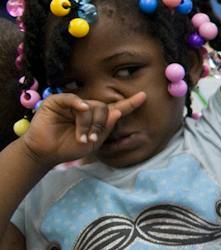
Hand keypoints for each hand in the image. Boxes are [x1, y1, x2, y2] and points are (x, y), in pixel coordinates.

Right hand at [21, 92, 145, 166]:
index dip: (130, 103)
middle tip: (91, 139)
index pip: (116, 108)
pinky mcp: (57, 101)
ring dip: (88, 123)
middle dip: (100, 125)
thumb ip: (106, 128)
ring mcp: (72, 104)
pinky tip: (81, 110)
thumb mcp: (93, 142)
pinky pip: (73, 98)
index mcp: (97, 118)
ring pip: (90, 106)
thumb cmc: (69, 148)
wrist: (47, 153)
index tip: (144, 96)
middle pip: (103, 108)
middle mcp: (86, 108)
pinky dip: (78, 105)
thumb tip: (117, 112)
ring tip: (81, 137)